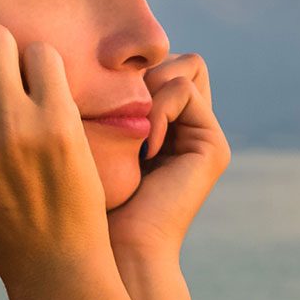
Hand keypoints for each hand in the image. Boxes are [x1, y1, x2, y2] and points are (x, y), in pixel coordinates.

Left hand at [106, 52, 230, 259]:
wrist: (114, 248)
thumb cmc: (85, 198)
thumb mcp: (87, 135)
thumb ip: (102, 94)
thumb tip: (95, 51)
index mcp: (164, 125)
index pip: (159, 63)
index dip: (133, 69)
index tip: (105, 107)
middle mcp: (190, 128)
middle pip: (179, 58)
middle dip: (147, 72)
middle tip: (121, 113)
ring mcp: (206, 136)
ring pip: (187, 65)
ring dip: (150, 88)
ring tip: (132, 132)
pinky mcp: (214, 146)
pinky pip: (183, 92)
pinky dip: (157, 110)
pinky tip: (144, 149)